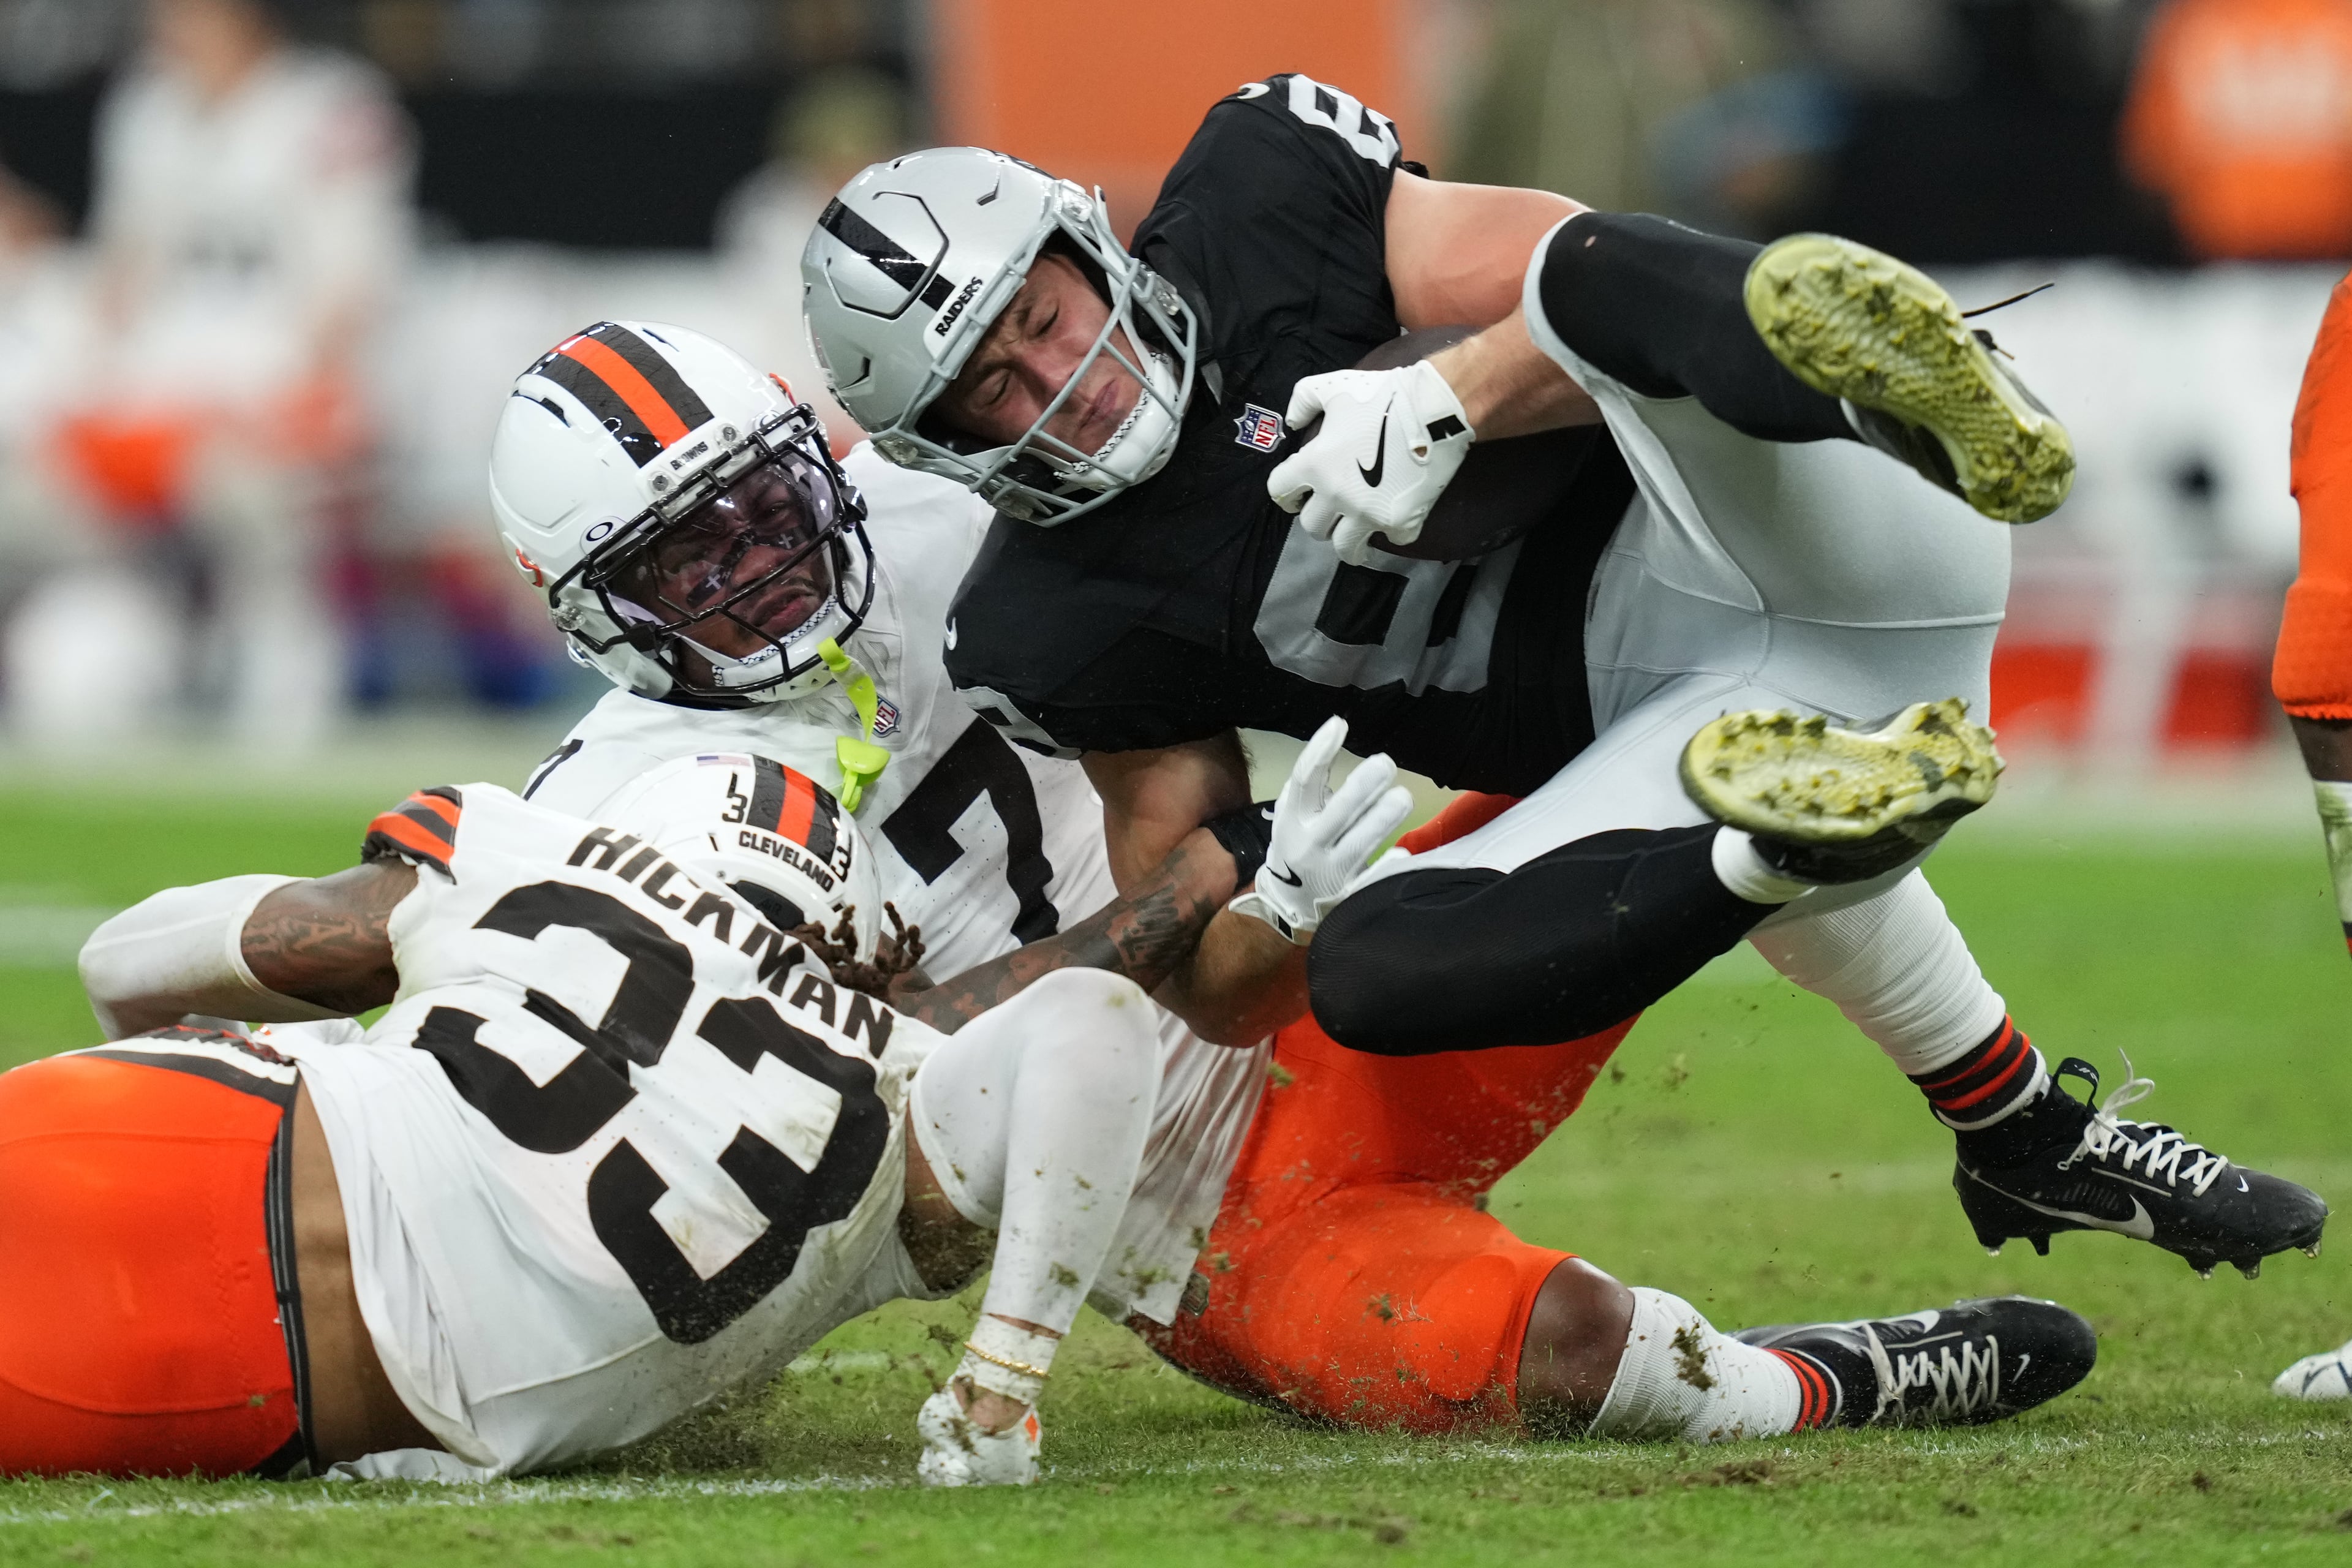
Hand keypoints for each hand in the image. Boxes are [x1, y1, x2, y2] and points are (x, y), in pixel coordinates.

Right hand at [1229, 717, 1415, 943]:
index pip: (1304, 780)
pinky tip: (1401, 854)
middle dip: (1361, 787)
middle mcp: (1309, 844)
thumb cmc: (1299, 846)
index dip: (1320, 751)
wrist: (1288, 905)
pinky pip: (1370, 880)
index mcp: (1293, 819)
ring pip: (1359, 843)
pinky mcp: (1348, 895)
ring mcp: (1330, 871)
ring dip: (1381, 820)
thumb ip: (1312, 784)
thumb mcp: (1295, 815)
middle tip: (1385, 763)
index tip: (1339, 724)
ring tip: (1402, 797)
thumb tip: (1335, 734)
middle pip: (1337, 813)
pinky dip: (1384, 867)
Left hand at [1265, 360, 1472, 566]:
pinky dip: (1392, 532)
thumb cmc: (1382, 396)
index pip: (1279, 491)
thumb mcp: (1334, 386)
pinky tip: (1394, 521)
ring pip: (1345, 548)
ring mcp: (1367, 512)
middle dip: (1319, 520)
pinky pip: (1391, 540)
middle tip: (1331, 513)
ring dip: (1347, 544)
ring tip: (1354, 540)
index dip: (1285, 494)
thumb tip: (1293, 422)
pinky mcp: (1399, 521)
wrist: (1433, 409)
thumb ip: (1304, 399)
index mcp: (1315, 464)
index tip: (1295, 496)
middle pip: (1311, 526)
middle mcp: (1336, 495)